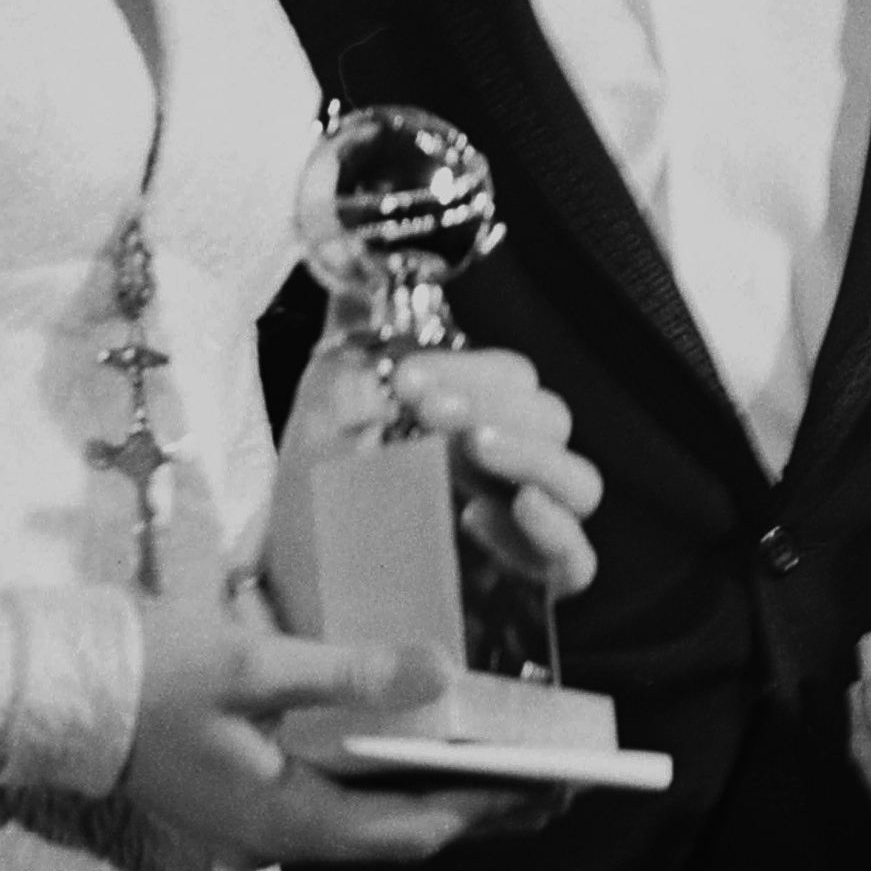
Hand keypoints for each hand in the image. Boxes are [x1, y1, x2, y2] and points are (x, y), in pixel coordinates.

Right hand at [124, 605, 550, 868]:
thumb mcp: (252, 662)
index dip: (487, 808)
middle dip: (475, 807)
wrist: (45, 697)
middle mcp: (277, 839)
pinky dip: (381, 779)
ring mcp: (255, 827)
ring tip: (503, 761)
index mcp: (286, 818)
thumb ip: (349, 672)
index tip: (552, 785)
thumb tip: (441, 674)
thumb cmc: (144, 674)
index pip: (412, 829)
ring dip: (431, 793)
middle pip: (398, 833)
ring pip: (366, 820)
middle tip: (552, 781)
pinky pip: (330, 802)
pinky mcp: (240, 804)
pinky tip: (410, 746)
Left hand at [286, 340, 601, 599]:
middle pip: (551, 417)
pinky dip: (550, 535)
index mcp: (476, 421)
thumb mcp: (322, 413)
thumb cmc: (317, 502)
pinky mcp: (523, 593)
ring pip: (581, 482)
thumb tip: (354, 277)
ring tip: (473, 449)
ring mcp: (524, 532)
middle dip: (496, 405)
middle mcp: (510, 472)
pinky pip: (576, 563)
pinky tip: (487, 517)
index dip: (473, 372)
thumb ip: (348, 341)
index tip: (410, 383)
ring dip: (532, 456)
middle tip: (430, 411)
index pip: (513, 378)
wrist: (289, 592)